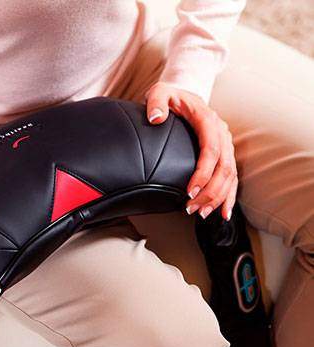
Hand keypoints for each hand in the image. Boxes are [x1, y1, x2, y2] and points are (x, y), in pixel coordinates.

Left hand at [145, 82, 237, 220]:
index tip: (190, 191)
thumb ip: (156, 103)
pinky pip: (231, 177)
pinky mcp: (224, 153)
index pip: (210, 149)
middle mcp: (221, 132)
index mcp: (208, 119)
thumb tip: (156, 118)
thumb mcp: (159, 93)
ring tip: (203, 214)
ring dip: (219, 197)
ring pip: (230, 175)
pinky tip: (223, 212)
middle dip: (210, 192)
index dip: (203, 173)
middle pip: (224, 167)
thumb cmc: (170, 95)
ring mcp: (225, 143)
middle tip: (192, 208)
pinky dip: (229, 196)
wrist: (184, 93)